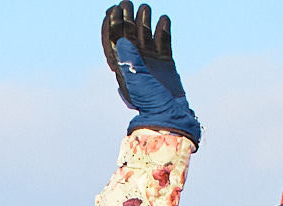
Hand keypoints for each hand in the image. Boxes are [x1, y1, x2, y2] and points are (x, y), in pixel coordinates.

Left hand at [100, 4, 200, 144]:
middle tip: (128, 3)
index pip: (113, 44)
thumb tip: (121, 39)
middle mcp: (135, 65)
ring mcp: (151, 64)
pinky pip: (163, 43)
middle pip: (129, 36)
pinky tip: (164, 19)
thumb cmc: (152, 103)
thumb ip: (131, 61)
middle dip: (127, 20)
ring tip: (146, 7)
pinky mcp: (166, 64)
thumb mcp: (138, 82)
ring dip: (144, 22)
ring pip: (145, 37)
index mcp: (123, 70)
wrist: (172, 117)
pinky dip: (163, 31)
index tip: (113, 10)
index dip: (111, 27)